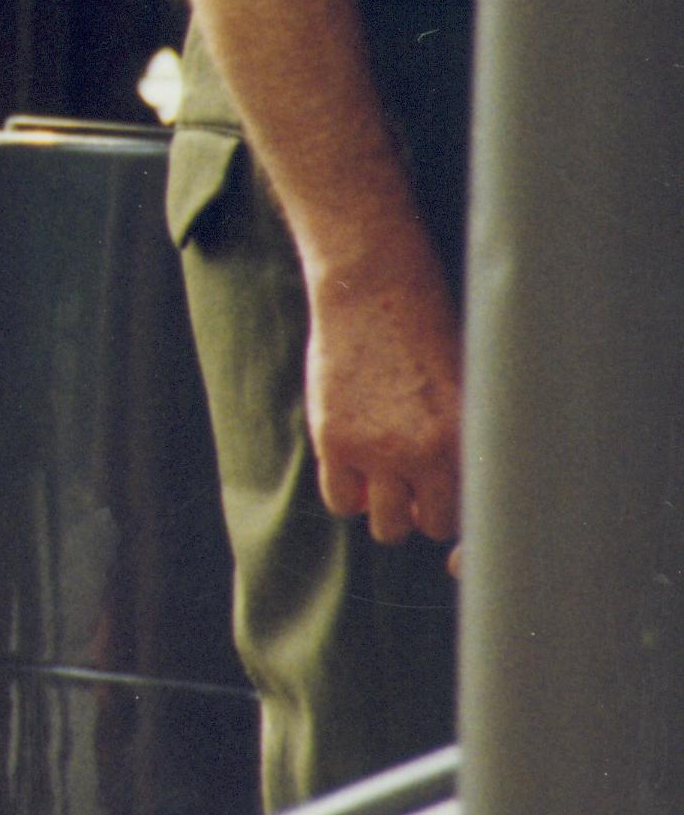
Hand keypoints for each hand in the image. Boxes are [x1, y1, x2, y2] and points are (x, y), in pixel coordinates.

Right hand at [304, 259, 462, 543]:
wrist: (375, 289)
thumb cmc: (428, 332)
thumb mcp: (468, 388)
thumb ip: (469, 441)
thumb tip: (469, 492)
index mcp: (472, 438)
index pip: (478, 509)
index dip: (467, 511)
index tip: (454, 495)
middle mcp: (429, 452)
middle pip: (434, 526)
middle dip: (426, 511)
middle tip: (416, 486)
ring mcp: (378, 449)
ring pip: (387, 526)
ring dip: (387, 510)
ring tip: (384, 479)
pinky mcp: (335, 440)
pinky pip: (341, 502)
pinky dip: (349, 494)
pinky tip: (354, 466)